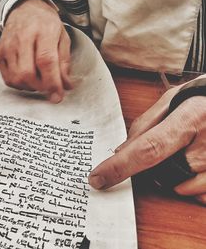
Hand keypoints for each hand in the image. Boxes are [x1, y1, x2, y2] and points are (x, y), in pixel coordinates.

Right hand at [0, 0, 72, 102]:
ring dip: (30, 87)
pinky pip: (8, 78)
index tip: (58, 95)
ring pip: (16, 78)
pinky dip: (19, 84)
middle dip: (41, 86)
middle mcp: (22, 38)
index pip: (46, 61)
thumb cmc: (46, 24)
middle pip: (27, 73)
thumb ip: (64, 63)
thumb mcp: (62, 38)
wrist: (25, 9)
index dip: (52, 82)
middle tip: (49, 86)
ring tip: (39, 80)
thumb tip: (66, 86)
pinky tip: (27, 78)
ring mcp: (8, 46)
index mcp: (43, 30)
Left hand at [89, 80, 205, 204]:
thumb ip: (147, 123)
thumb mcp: (176, 98)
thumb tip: (123, 149)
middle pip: (164, 174)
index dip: (120, 167)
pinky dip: (197, 186)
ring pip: (185, 189)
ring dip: (179, 177)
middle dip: (154, 169)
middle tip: (168, 148)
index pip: (147, 148)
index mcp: (190, 118)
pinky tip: (202, 164)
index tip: (98, 179)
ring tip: (191, 150)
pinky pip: (204, 196)